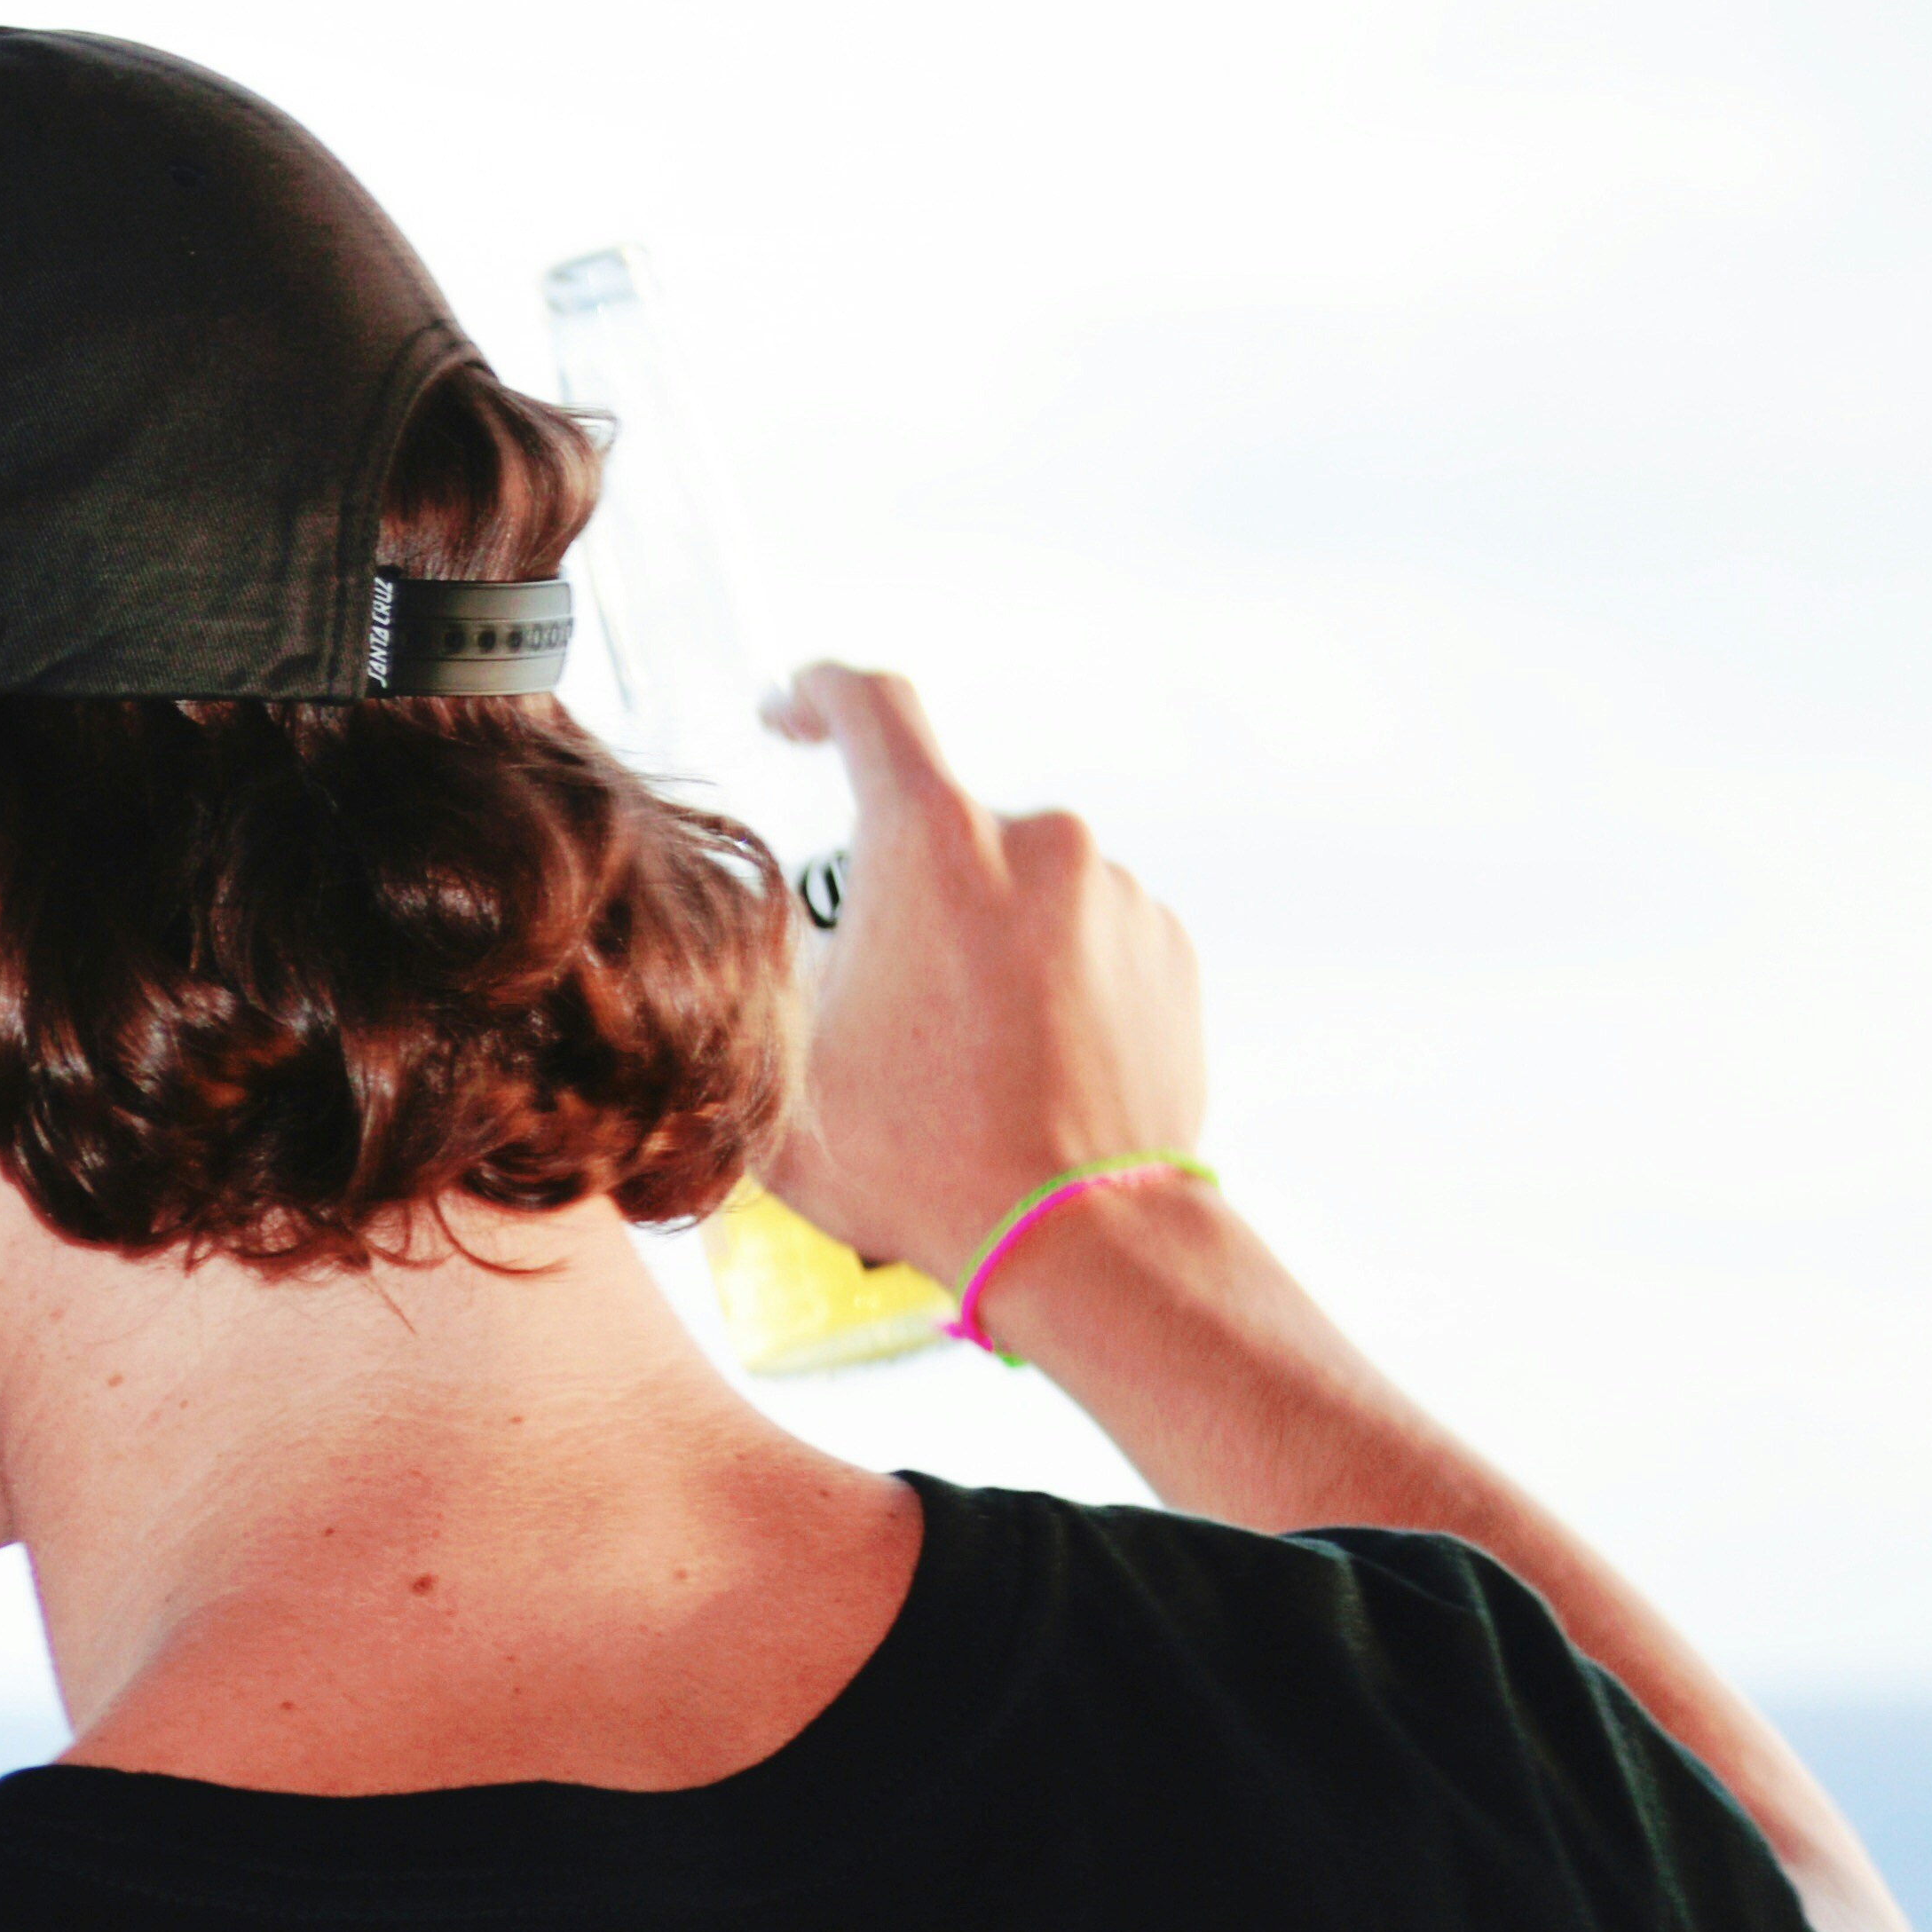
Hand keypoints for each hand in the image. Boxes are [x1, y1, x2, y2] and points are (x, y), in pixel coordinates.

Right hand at [759, 663, 1207, 1284]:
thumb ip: (762, 970)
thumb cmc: (920, 1160)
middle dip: (903, 890)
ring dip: (980, 939)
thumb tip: (779, 930)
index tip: (793, 712)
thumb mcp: (778, 1065)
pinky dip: (1046, 975)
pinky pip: (1085, 932)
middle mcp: (1036, 841)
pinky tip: (1024, 1060)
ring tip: (963, 1054)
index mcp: (929, 843)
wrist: (1078, 1237)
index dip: (816, 694)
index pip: (869, 706)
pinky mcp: (1169, 949)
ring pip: (1017, 886)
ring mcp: (1116, 894)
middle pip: (942, 827)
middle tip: (879, 997)